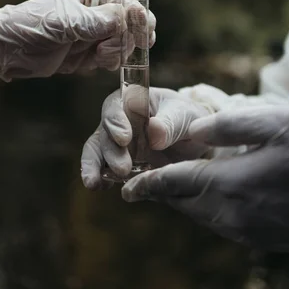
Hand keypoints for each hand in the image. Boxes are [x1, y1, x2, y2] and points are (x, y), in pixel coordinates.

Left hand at [0, 0, 155, 81]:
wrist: (7, 51)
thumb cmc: (31, 26)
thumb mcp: (63, 22)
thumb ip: (96, 21)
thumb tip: (127, 16)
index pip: (126, 2)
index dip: (139, 16)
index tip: (145, 30)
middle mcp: (97, 15)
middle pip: (131, 25)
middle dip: (127, 38)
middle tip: (109, 48)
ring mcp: (95, 36)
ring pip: (125, 44)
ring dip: (118, 52)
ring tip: (98, 56)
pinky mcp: (90, 55)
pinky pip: (113, 59)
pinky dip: (110, 62)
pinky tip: (98, 62)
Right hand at [81, 85, 217, 189]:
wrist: (195, 142)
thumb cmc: (188, 119)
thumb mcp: (186, 116)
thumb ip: (171, 122)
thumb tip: (154, 132)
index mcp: (133, 100)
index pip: (116, 106)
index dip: (116, 120)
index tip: (124, 137)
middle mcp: (119, 120)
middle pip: (105, 131)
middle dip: (111, 151)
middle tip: (123, 169)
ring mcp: (116, 143)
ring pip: (96, 150)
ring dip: (93, 166)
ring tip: (94, 184)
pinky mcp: (117, 163)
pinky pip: (102, 169)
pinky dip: (98, 178)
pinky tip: (100, 187)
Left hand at [122, 106, 288, 252]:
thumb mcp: (278, 123)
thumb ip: (231, 125)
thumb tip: (194, 128)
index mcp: (232, 184)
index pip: (176, 184)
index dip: (149, 184)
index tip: (126, 187)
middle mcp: (235, 214)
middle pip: (184, 204)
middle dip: (160, 194)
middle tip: (139, 185)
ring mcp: (249, 230)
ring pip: (201, 216)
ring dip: (180, 203)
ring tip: (165, 189)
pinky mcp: (261, 237)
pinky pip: (220, 224)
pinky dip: (202, 210)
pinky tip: (204, 197)